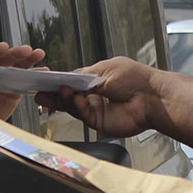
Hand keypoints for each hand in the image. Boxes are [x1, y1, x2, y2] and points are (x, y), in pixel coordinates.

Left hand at [0, 41, 45, 121]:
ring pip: (16, 66)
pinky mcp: (13, 89)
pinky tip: (43, 71)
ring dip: (28, 59)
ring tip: (38, 54)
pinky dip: (34, 74)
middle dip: (15, 54)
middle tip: (26, 50)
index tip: (3, 47)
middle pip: (3, 60)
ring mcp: (3, 80)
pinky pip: (24, 79)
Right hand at [36, 56, 160, 137]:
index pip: (71, 81)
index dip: (58, 82)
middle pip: (68, 96)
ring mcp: (96, 109)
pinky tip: (76, 98)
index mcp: (96, 79)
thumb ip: (83, 76)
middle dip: (54, 94)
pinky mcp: (99, 122)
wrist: (153, 96)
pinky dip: (78, 106)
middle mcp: (94, 95)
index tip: (44, 81)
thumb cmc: (135, 79)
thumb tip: (66, 78)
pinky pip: (83, 115)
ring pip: (73, 107)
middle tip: (39, 93)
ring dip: (63, 100)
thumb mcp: (105, 70)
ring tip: (58, 92)